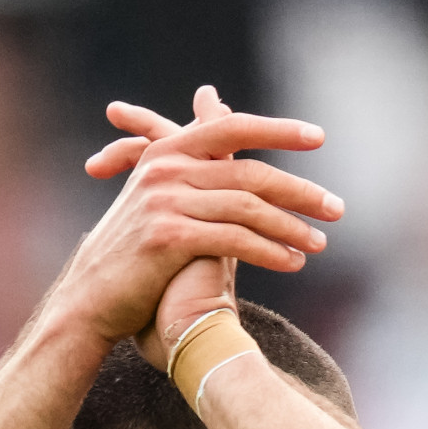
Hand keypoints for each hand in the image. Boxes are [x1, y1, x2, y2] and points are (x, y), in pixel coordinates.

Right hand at [36, 84, 337, 358]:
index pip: (232, 128)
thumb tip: (228, 134)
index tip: (318, 138)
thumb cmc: (134, 255)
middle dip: (299, 191)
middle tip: (336, 208)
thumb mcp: (161, 198)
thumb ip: (197, 167)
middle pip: (249, 172)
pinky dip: (269, 252)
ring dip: (291, 228)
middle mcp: (165, 169)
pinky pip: (234, 239)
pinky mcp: (168, 236)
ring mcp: (164, 201)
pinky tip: (293, 263)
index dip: (278, 130)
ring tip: (319, 243)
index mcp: (167, 153)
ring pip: (247, 207)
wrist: (92, 300)